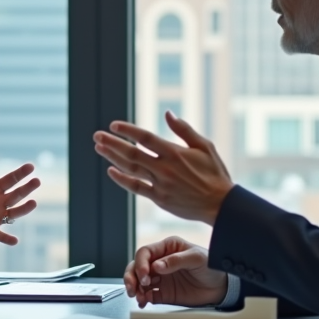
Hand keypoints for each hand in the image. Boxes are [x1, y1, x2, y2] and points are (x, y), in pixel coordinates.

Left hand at [0, 128, 39, 244]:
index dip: (20, 174)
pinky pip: (1, 235)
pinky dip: (8, 238)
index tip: (31, 167)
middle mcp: (1, 203)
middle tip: (36, 181)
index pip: (10, 179)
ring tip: (33, 203)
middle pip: (16, 195)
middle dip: (26, 188)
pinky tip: (15, 240)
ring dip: (24, 209)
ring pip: (14, 213)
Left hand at [93, 111, 233, 224]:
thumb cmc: (215, 173)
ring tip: (99, 148)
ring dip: (112, 158)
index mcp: (175, 153)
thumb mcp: (205, 146)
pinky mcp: (159, 199)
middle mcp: (165, 168)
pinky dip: (122, 179)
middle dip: (112, 143)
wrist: (221, 205)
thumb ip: (184, 130)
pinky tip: (111, 171)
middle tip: (97, 136)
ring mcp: (160, 185)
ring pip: (130, 169)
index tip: (114, 125)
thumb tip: (167, 113)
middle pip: (132, 153)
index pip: (145, 138)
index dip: (128, 131)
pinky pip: (136, 188)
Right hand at [124, 236, 226, 307]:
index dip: (141, 263)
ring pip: (138, 281)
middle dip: (132, 276)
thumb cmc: (211, 267)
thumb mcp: (196, 258)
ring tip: (138, 296)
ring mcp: (160, 278)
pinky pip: (147, 295)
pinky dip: (142, 298)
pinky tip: (143, 301)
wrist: (221, 287)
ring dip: (135, 288)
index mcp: (167, 248)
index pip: (145, 253)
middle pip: (136, 266)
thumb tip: (156, 265)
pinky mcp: (162, 292)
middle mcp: (160, 262)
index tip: (145, 275)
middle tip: (135, 287)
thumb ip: (176, 260)